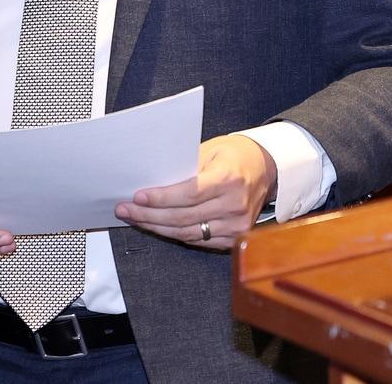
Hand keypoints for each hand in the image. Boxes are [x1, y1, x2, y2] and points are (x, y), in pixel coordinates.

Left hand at [115, 135, 276, 250]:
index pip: (188, 194)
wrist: (266, 168)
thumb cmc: (234, 155)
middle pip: (184, 217)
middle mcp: (235, 205)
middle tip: (125, 210)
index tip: (137, 197)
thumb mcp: (210, 150)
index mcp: (229, 179)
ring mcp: (237, 225)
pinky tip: (159, 227)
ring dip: (158, 228)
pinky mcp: (235, 238)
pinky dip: (176, 234)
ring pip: (188, 233)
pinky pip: (199, 241)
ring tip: (136, 219)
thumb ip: (184, 169)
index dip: (160, 198)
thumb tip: (151, 184)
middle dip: (150, 215)